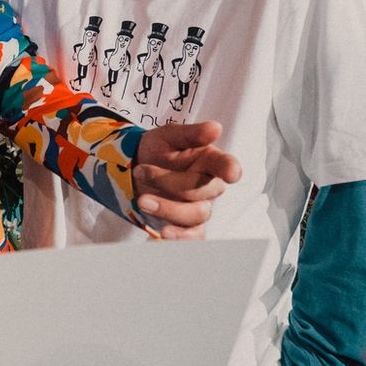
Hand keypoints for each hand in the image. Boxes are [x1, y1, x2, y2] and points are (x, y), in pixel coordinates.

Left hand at [133, 120, 241, 238]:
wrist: (134, 169)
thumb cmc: (158, 150)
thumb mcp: (168, 136)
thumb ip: (190, 134)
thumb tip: (215, 128)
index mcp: (210, 161)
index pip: (226, 165)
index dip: (230, 169)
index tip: (231, 172)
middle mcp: (209, 186)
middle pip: (202, 192)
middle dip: (169, 182)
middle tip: (140, 171)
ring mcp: (200, 207)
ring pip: (196, 215)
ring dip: (167, 208)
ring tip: (142, 200)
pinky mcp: (187, 225)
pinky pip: (192, 236)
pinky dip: (179, 237)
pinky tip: (163, 232)